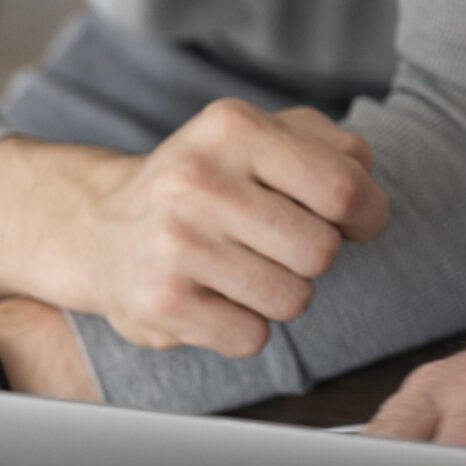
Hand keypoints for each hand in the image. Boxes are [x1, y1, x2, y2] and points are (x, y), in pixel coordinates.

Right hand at [0, 100, 387, 358]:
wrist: (98, 227)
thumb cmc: (209, 182)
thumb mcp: (263, 138)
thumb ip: (333, 148)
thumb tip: (364, 188)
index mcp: (234, 128)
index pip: (344, 188)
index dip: (367, 213)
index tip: (353, 220)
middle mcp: (198, 182)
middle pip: (321, 251)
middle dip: (316, 255)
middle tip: (282, 243)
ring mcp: (174, 245)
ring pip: (293, 299)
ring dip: (283, 292)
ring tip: (244, 267)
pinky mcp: (159, 304)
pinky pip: (252, 337)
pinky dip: (246, 325)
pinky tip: (215, 295)